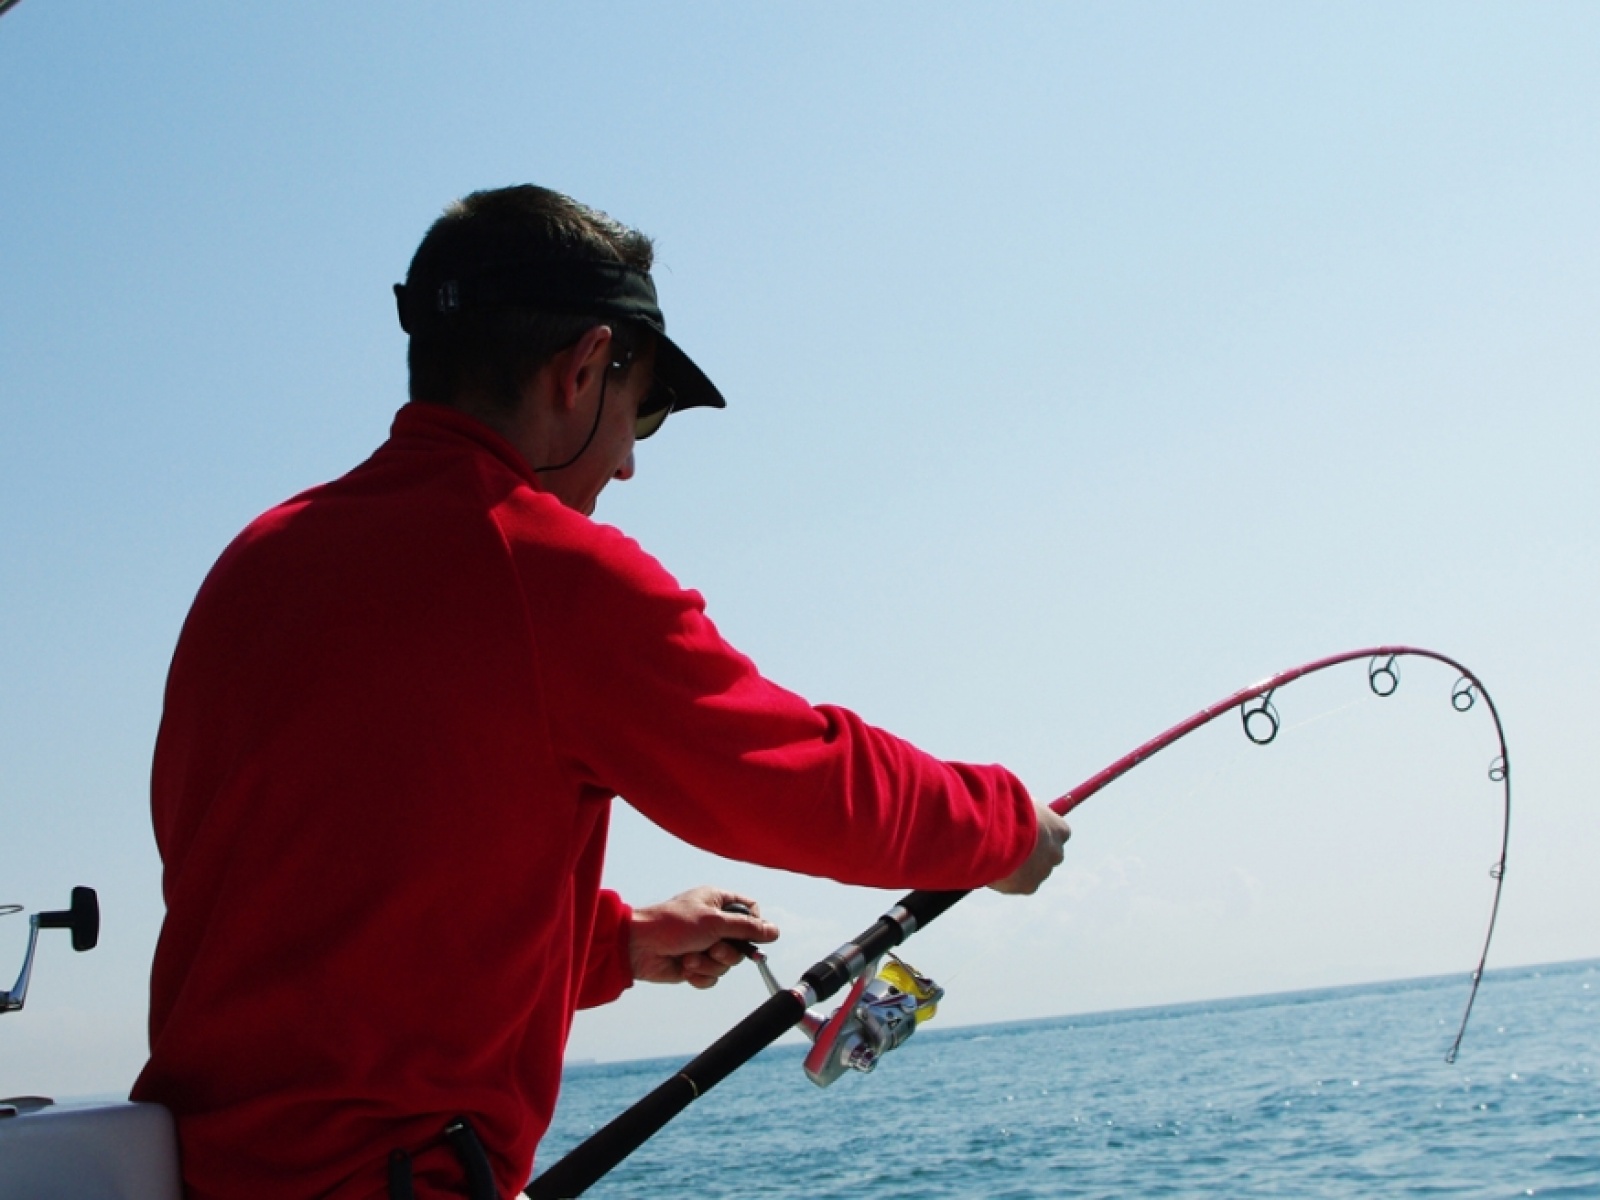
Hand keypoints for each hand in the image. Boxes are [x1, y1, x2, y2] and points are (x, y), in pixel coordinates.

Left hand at [628, 886, 779, 987]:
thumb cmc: (673, 924)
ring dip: (710, 964)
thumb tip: (774, 931)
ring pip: (726, 964)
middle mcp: (713, 923)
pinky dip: (700, 975)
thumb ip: (747, 928)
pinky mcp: (694, 965)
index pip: (750, 911)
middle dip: (727, 952)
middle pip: (741, 943)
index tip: (750, 935)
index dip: (754, 925)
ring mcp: (703, 944)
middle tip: (712, 947)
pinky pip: (711, 977)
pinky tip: (685, 967)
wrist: (639, 947)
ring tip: (691, 957)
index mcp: (717, 902)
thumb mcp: (715, 922)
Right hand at [988, 802, 1070, 894]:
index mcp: (1059, 829)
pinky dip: (1006, 877)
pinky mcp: (1029, 886)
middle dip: (1033, 853)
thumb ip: (1024, 809)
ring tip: (994, 853)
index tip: (1028, 829)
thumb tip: (1016, 804)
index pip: (1058, 832)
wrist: (998, 834)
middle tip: (1011, 845)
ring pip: (1031, 871)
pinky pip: (1017, 883)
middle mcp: (1056, 852)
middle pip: (1048, 855)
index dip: (1042, 832)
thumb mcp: (1019, 801)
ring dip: (1017, 865)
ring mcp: (1043, 871)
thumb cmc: (1008, 811)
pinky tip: (992, 865)